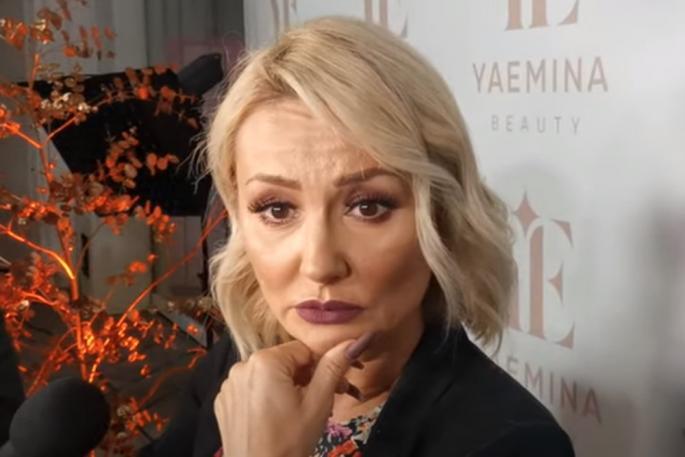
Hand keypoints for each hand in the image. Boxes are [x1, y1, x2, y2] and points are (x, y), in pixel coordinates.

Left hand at [214, 332, 374, 456]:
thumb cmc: (290, 442)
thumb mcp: (318, 403)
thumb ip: (333, 367)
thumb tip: (353, 341)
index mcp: (265, 361)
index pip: (304, 350)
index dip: (325, 366)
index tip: (340, 383)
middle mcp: (242, 366)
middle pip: (286, 363)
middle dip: (309, 378)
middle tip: (329, 400)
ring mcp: (230, 385)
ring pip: (270, 377)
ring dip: (290, 388)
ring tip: (305, 413)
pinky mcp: (224, 402)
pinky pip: (252, 391)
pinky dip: (268, 399)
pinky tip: (280, 418)